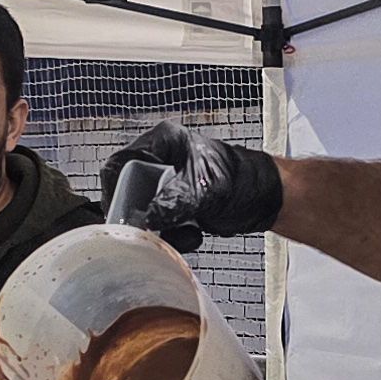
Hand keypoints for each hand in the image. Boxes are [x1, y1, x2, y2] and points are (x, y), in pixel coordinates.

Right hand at [98, 119, 283, 253]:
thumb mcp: (204, 189)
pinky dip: (172, 236)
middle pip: (129, 192)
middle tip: (149, 233)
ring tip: (184, 235)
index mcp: (163, 143)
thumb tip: (146, 220)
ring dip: (160, 231)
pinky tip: (193, 236)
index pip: (121, 163)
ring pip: (143, 213)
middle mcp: (160, 162)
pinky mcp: (175, 206)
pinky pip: (159, 225)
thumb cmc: (243, 178)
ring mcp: (167, 186)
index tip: (117, 214)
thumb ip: (173, 202)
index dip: (113, 189)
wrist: (267, 198)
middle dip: (140, 217)